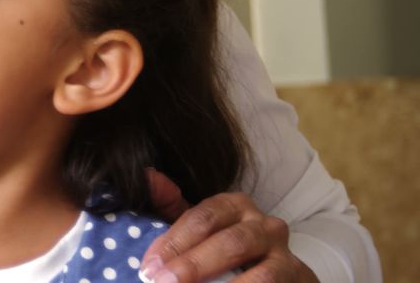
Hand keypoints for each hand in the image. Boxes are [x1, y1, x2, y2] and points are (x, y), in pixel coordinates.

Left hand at [142, 173, 316, 281]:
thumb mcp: (199, 229)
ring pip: (261, 274)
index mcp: (236, 206)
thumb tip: (147, 177)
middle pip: (230, 243)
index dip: (173, 243)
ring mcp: (286, 255)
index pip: (202, 218)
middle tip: (163, 281)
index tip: (150, 266)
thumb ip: (171, 207)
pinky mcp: (301, 279)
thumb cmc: (226, 253)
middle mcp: (265, 225)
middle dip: (193, 265)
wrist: (275, 279)